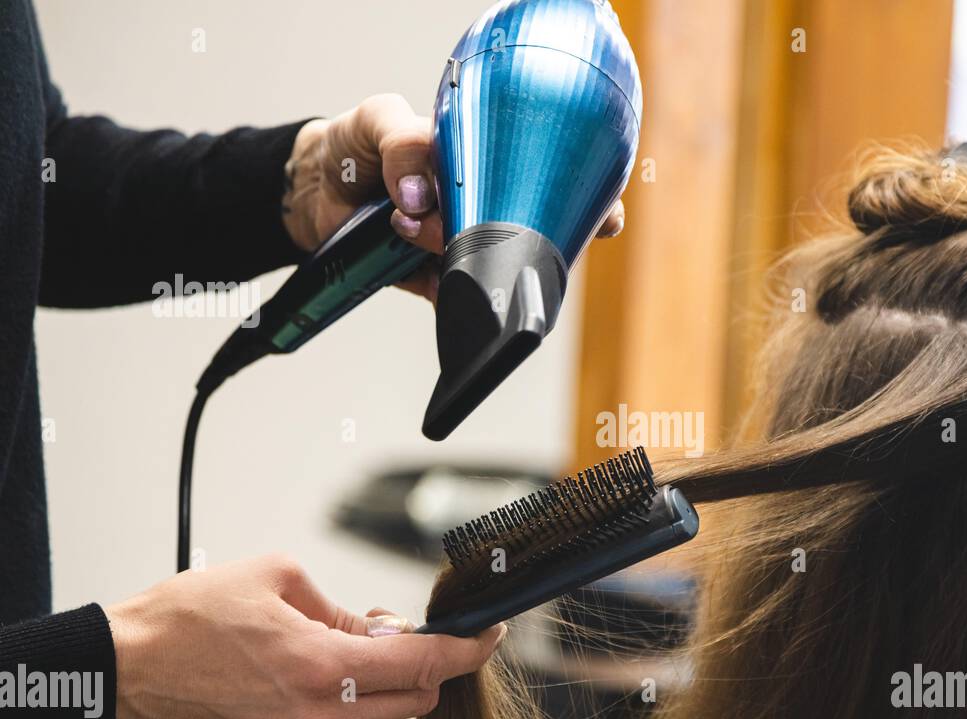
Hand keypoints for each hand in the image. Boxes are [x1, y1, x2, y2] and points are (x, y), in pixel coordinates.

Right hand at [107, 553, 503, 718]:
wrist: (129, 669)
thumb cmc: (191, 619)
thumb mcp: (280, 579)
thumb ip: (345, 608)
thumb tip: (382, 628)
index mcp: (321, 668)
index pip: (424, 664)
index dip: (468, 649)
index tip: (489, 635)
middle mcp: (318, 717)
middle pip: (415, 699)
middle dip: (426, 663)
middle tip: (403, 628)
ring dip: (390, 683)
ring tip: (354, 644)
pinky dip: (359, 701)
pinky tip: (330, 669)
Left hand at [280, 93, 627, 300]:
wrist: (310, 191)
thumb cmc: (356, 144)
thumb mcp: (379, 121)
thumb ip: (404, 145)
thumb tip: (422, 199)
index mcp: (492, 161)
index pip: (556, 181)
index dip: (590, 204)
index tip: (604, 219)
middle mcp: (487, 207)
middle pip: (529, 232)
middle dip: (507, 233)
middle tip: (445, 217)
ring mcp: (464, 247)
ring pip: (490, 266)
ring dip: (460, 255)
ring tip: (403, 226)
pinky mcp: (436, 282)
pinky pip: (455, 297)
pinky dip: (444, 293)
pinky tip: (414, 265)